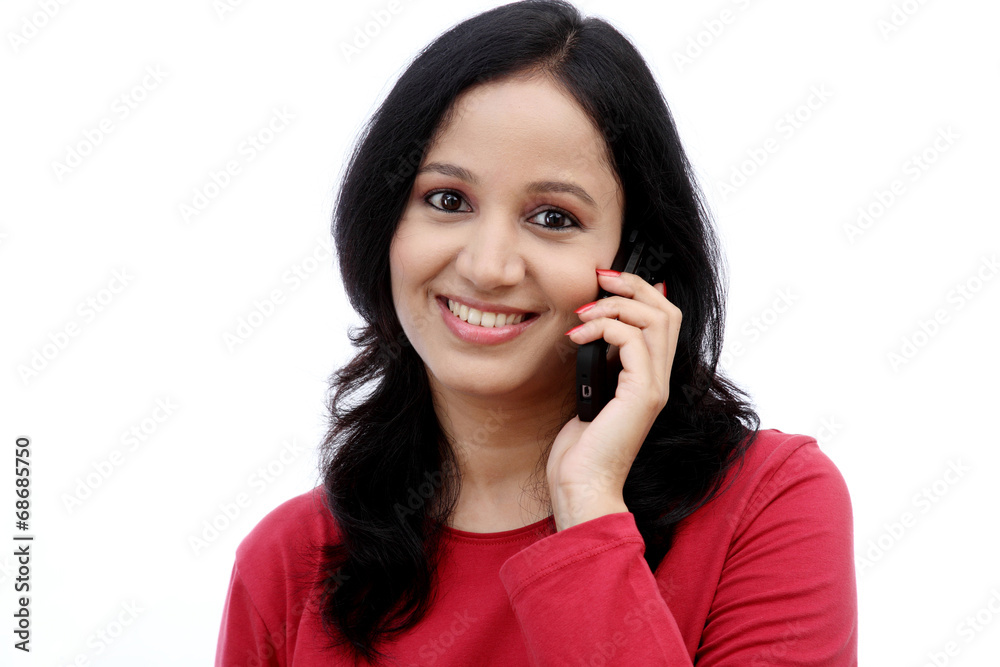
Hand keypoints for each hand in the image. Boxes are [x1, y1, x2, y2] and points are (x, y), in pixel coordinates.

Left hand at [547, 269, 681, 530]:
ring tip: (581, 316)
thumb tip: (591, 331)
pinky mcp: (642, 394)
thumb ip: (599, 364)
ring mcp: (654, 387)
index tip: (606, 281)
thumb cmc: (580, 449)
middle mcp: (659, 380)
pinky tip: (577, 337)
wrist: (582, 485)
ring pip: (655, 319)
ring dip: (614, 306)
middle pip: (667, 311)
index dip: (641, 291)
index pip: (664, 319)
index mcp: (649, 378)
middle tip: (600, 278)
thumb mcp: (589, 394)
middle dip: (633, 285)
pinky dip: (603, 328)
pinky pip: (632, 340)